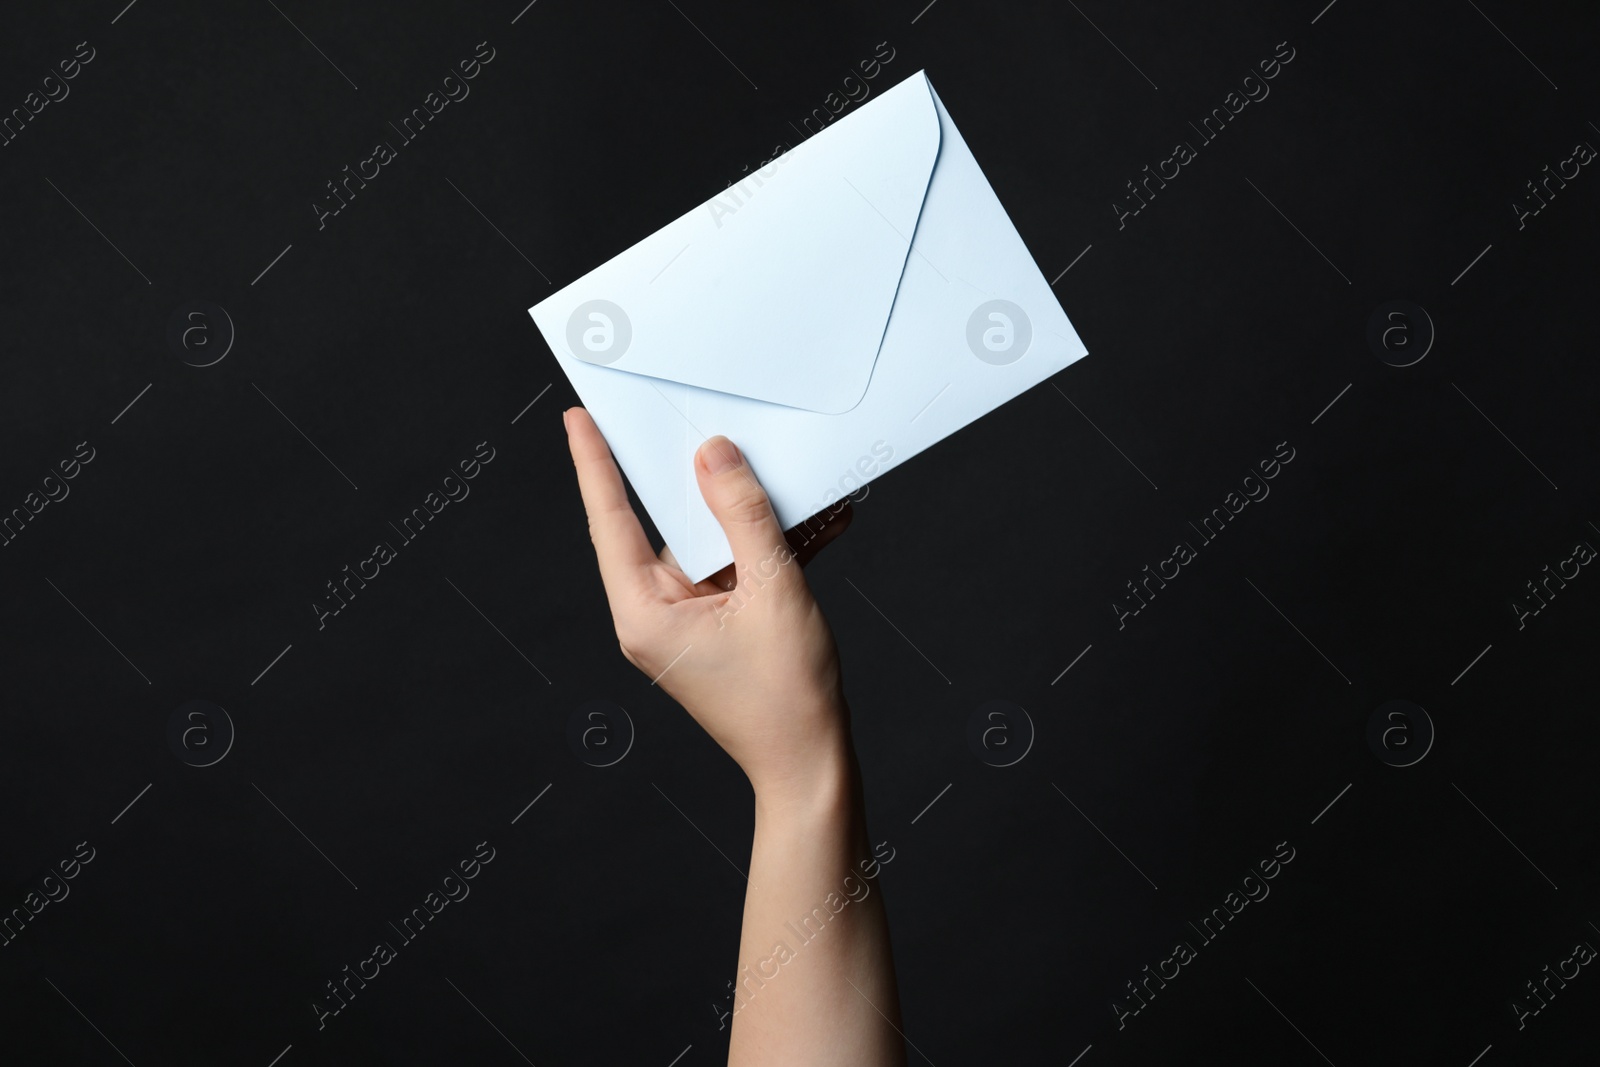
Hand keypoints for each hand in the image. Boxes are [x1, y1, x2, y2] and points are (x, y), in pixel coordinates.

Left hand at [563, 407, 854, 803]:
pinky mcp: (716, 624)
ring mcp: (686, 620)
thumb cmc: (787, 696)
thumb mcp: (773, 590)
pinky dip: (770, 548)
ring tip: (795, 483)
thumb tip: (713, 455)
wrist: (812, 764)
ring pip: (711, 543)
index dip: (594, 464)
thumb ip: (743, 515)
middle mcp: (654, 614)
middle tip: (709, 424)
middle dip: (698, 479)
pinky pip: (737, 567)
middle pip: (665, 525)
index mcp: (645, 612)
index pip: (610, 521)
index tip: (579, 418)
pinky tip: (815, 524)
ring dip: (754, 516)